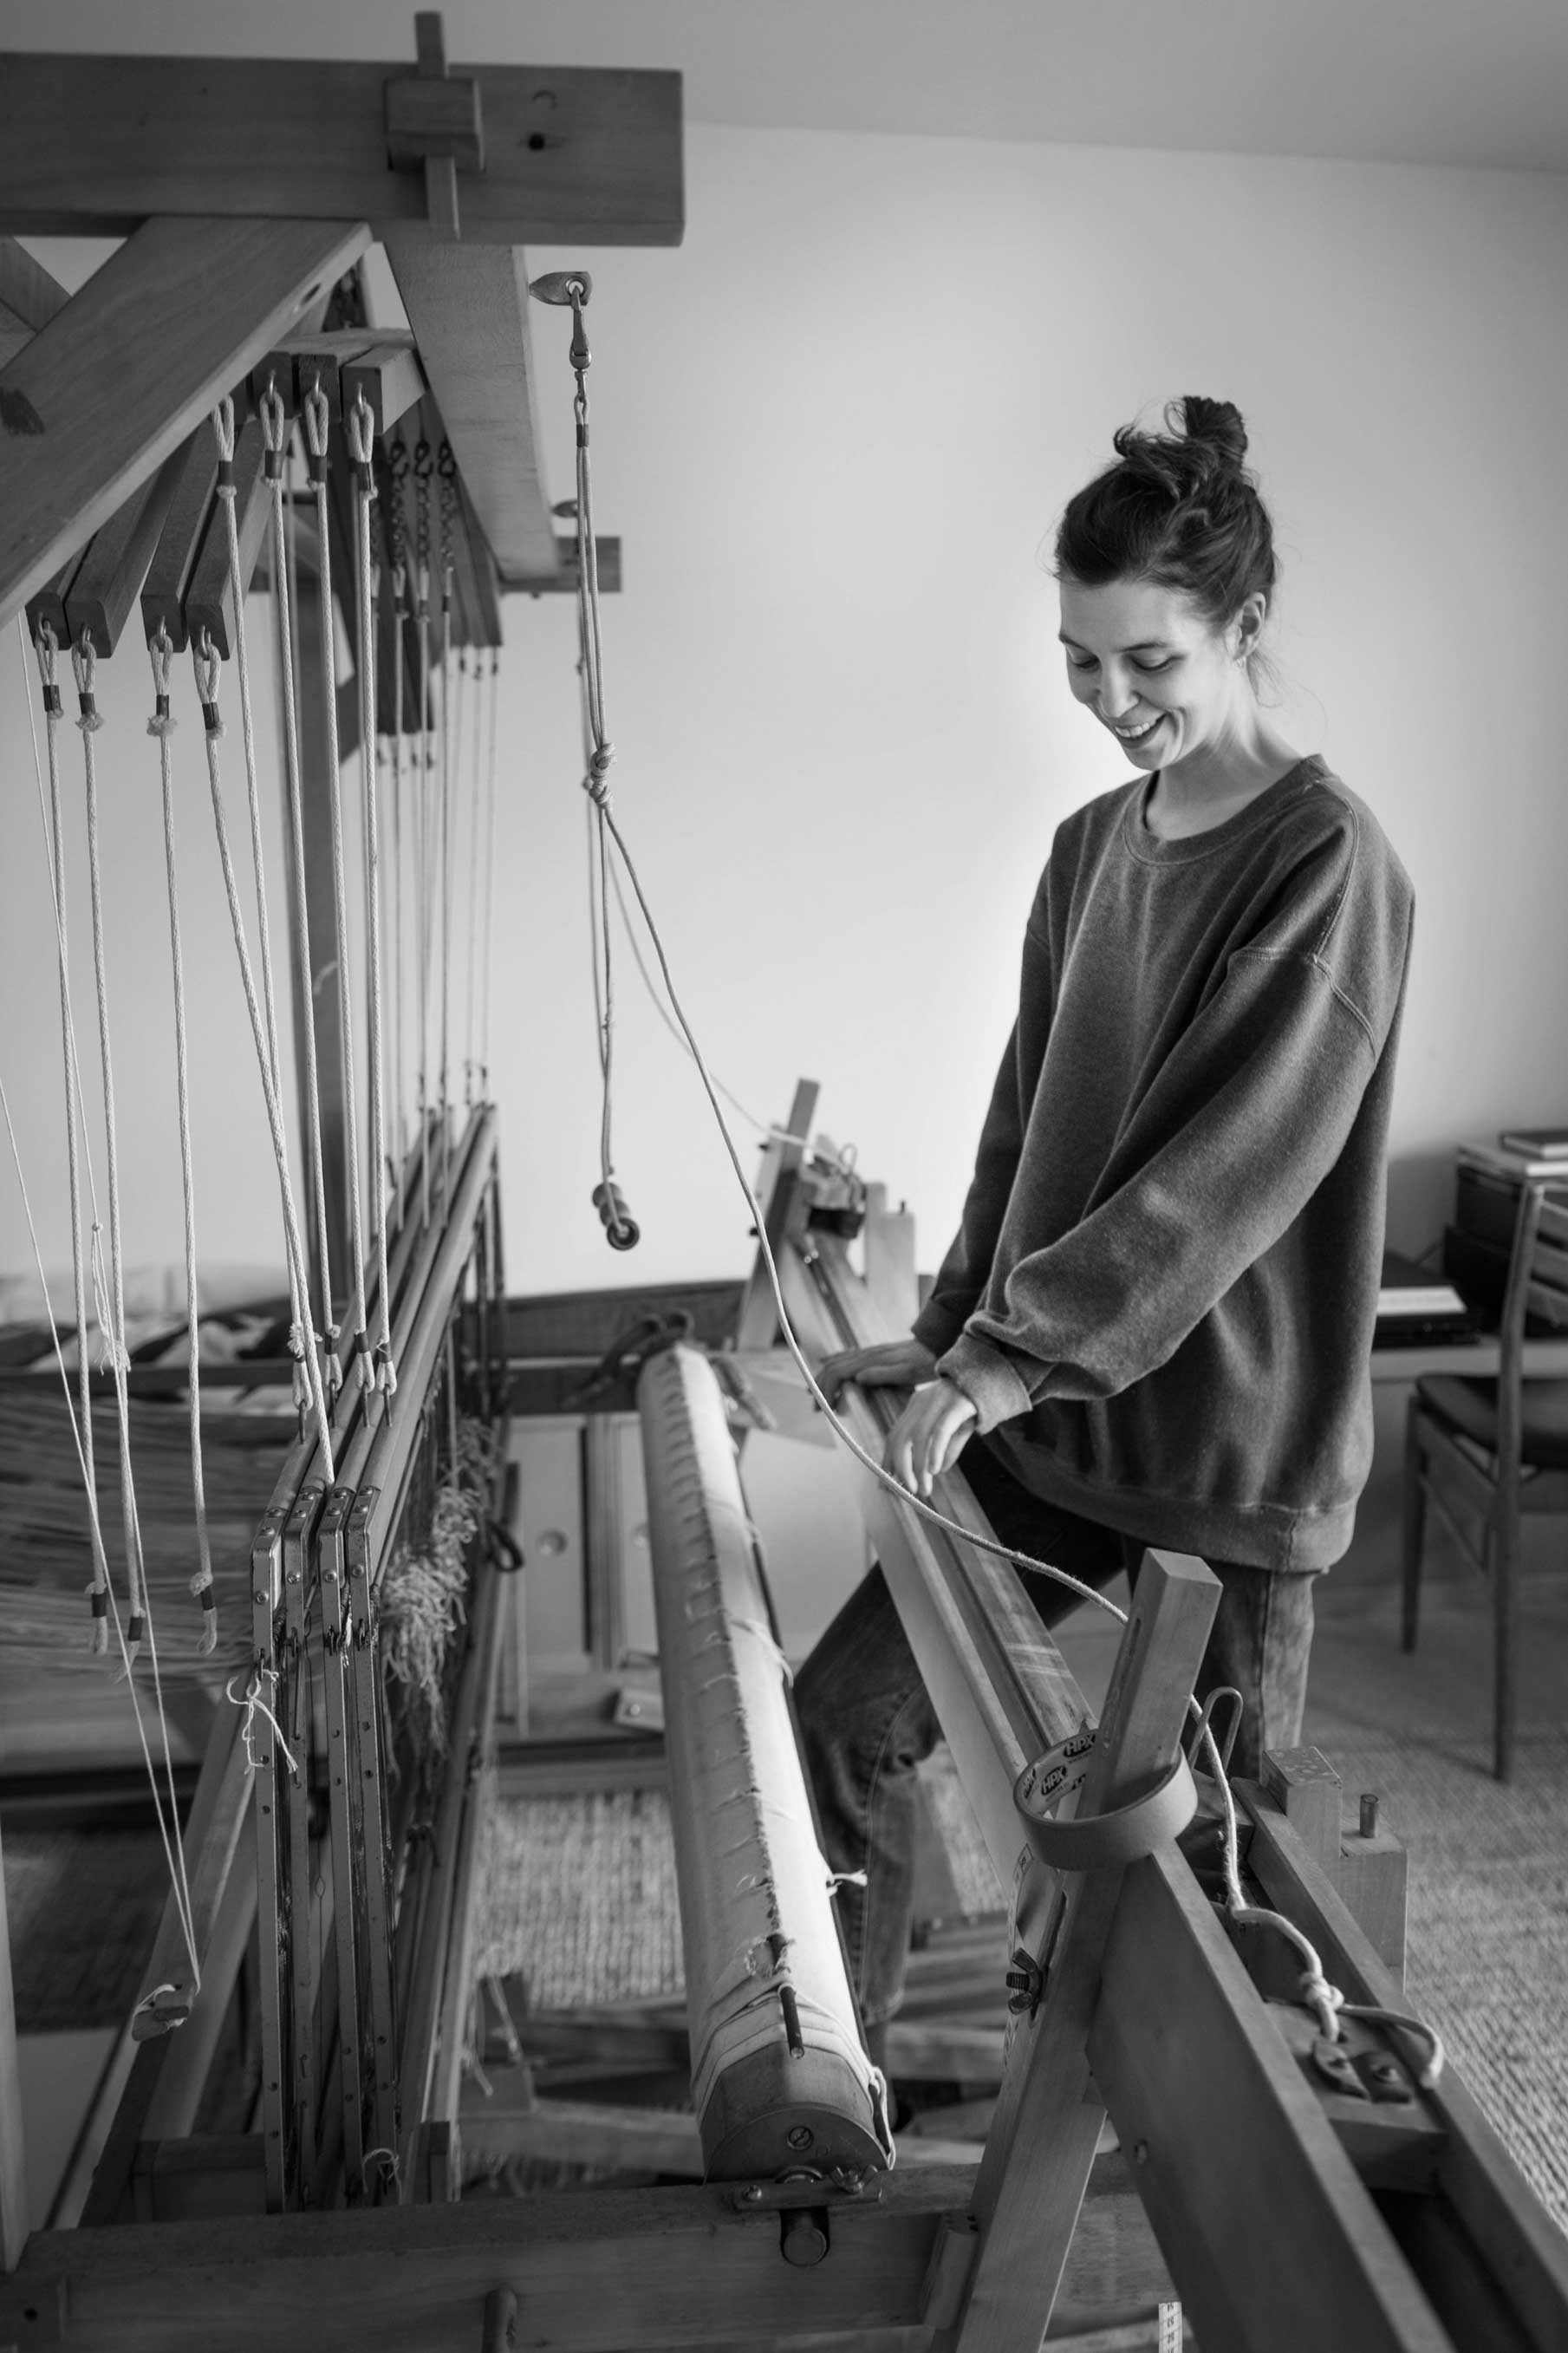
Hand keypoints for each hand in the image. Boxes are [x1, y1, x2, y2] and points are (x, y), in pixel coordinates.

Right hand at [816, 1336, 936, 1404]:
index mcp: (870, 1360)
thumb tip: (857, 1377)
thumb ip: (883, 1374)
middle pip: (832, 1366)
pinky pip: (845, 1358)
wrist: (935, 1345)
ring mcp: (868, 1353)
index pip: (838, 1372)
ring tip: (816, 1394)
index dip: (827, 1389)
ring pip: (837, 1361)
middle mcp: (866, 1354)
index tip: (825, 1408)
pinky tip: (829, 1371)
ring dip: (823, 1377)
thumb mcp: (908, 1373)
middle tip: (816, 1408)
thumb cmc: (924, 1363)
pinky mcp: (873, 1354)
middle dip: (819, 1386)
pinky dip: (832, 1366)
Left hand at [883, 1379, 976, 1498]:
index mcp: (917, 1406)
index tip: (886, 1485)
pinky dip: (934, 1452)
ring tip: (924, 1489)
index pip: (894, 1436)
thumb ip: (946, 1448)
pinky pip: (941, 1430)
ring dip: (918, 1467)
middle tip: (908, 1491)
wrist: (995, 1376)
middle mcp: (922, 1402)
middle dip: (900, 1468)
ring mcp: (938, 1401)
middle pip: (900, 1437)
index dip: (888, 1462)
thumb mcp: (956, 1429)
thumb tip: (937, 1470)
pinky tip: (935, 1469)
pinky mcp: (957, 1403)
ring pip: (918, 1437)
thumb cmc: (974, 1404)